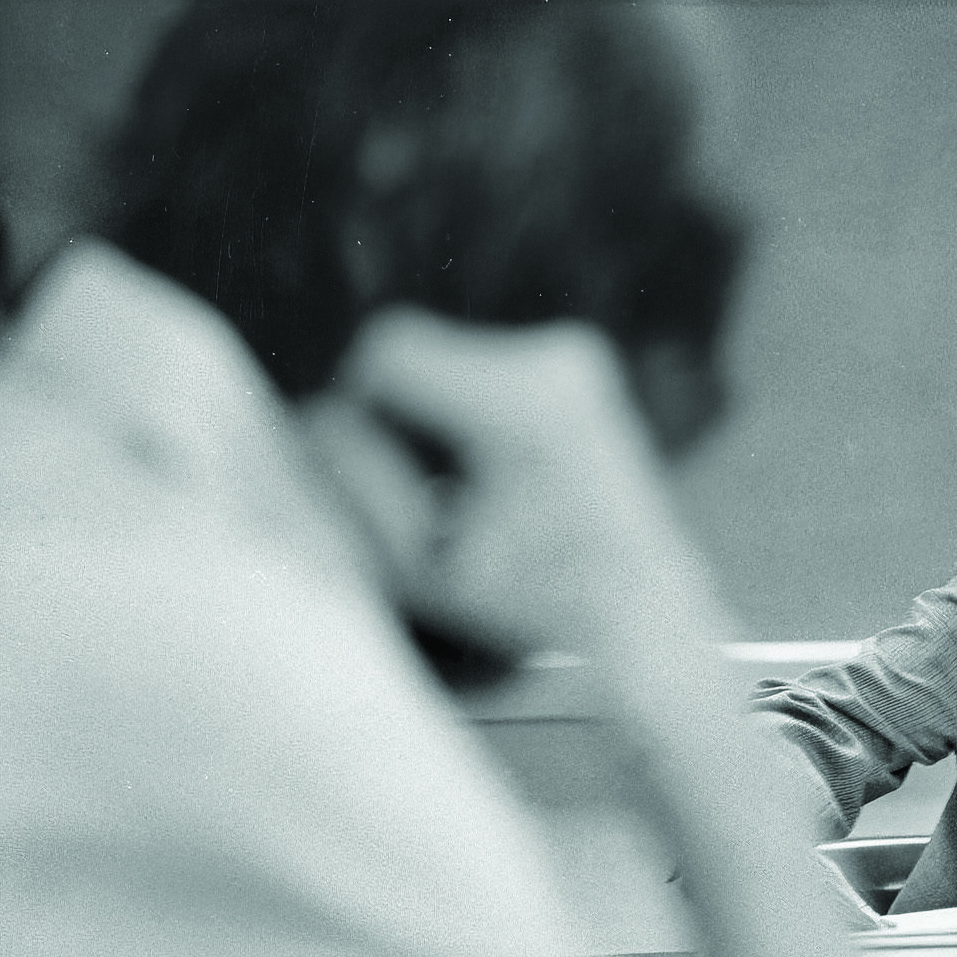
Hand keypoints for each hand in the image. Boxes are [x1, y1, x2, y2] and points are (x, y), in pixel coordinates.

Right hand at [305, 306, 680, 660]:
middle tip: (424, 498)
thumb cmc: (527, 603)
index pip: (388, 353)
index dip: (364, 418)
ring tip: (462, 493)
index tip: (390, 484)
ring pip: (443, 356)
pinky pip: (485, 367)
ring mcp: (576, 355)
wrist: (647, 609)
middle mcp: (557, 358)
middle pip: (411, 347)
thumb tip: (309, 421)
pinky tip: (494, 476)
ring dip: (430, 417)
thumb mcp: (416, 561)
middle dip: (397, 421)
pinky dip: (468, 414)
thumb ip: (348, 485)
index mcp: (522, 402)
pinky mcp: (581, 364)